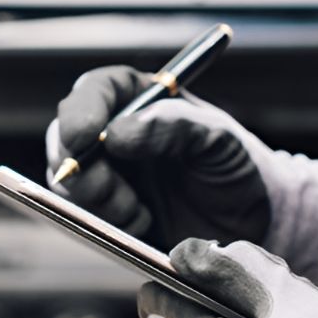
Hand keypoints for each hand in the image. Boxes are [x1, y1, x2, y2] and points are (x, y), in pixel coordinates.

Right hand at [47, 66, 317, 284]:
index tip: (85, 136)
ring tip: (139, 214)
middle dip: (80, 166)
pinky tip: (140, 225)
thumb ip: (175, 127)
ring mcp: (105, 173)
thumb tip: (119, 133)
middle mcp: (114, 133)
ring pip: (66, 180)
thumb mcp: (219, 140)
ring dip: (96, 200)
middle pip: (65, 137)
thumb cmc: (238, 170)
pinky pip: (78, 215)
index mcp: (140, 101)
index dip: (81, 110)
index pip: (96, 91)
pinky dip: (104, 224)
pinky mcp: (104, 213)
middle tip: (111, 189)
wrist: (252, 225)